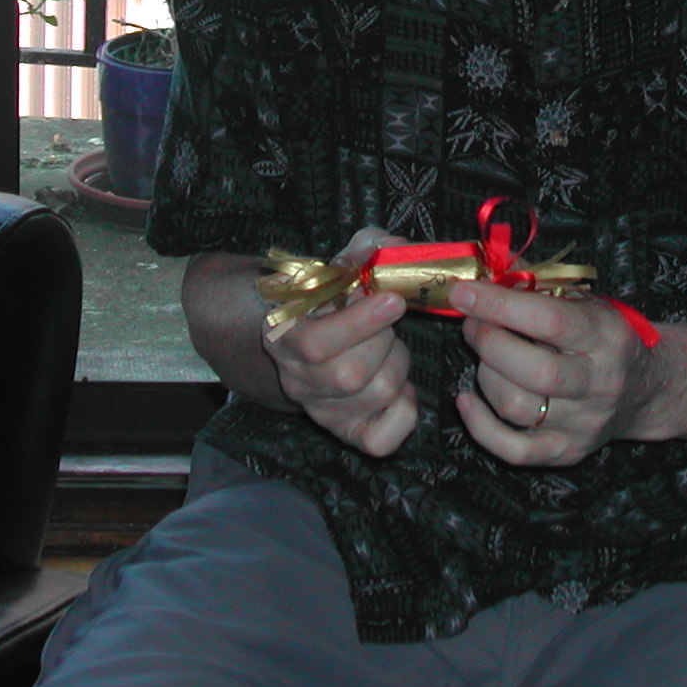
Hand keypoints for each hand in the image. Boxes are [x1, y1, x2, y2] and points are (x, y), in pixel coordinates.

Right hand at [262, 227, 417, 456]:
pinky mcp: (348, 433)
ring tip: (388, 346)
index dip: (359, 324)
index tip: (393, 299)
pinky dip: (404, 410)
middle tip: (385, 320)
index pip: (315, 344)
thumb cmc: (330, 296)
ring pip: (376, 394)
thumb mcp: (340, 264)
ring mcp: (320, 411)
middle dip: (385, 340)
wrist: (313, 333)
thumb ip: (366, 248)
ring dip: (398, 363)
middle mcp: (295, 380)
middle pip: (351, 375)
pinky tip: (399, 386)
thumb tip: (394, 246)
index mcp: (283, 335)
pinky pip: (383, 439)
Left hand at [448, 280, 659, 465]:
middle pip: (534, 371)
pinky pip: (514, 451)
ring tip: (486, 357)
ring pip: (516, 407)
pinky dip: (480, 426)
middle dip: (488, 342)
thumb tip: (482, 276)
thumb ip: (537, 287)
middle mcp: (598, 383)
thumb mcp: (585, 301)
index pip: (550, 320)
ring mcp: (584, 423)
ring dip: (484, 376)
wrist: (646, 389)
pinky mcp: (567, 452)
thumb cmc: (604, 338)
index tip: (464, 293)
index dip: (500, 306)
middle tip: (473, 324)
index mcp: (605, 336)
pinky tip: (467, 400)